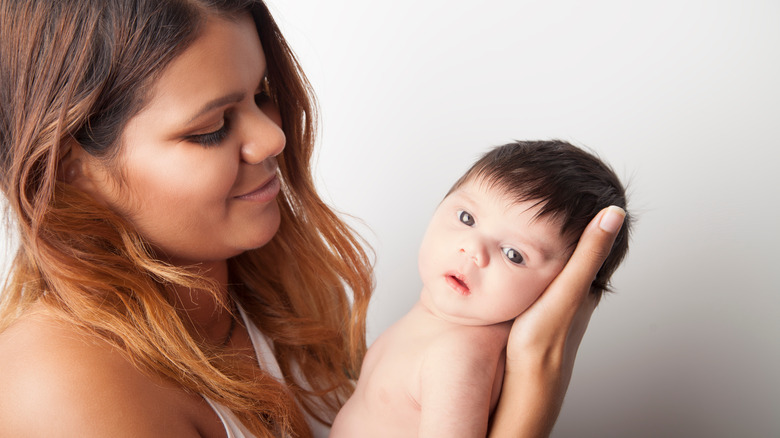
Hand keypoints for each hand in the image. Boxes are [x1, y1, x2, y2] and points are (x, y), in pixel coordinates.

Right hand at [490, 206, 625, 437]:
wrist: (526, 382)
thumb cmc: (545, 340)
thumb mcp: (568, 290)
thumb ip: (588, 253)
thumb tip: (615, 213)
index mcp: (586, 283)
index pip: (594, 238)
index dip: (589, 211)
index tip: (579, 184)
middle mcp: (574, 291)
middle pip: (576, 249)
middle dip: (568, 222)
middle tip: (553, 191)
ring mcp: (555, 301)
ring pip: (556, 262)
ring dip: (547, 241)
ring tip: (534, 215)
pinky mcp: (535, 309)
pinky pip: (538, 274)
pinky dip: (533, 258)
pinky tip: (518, 255)